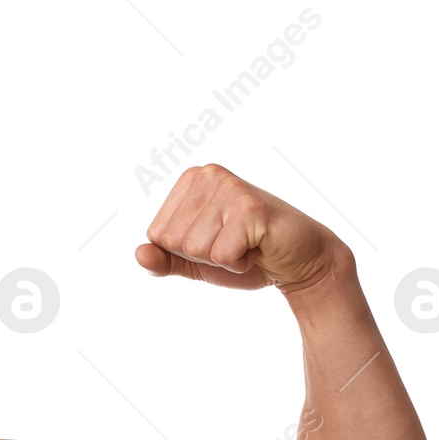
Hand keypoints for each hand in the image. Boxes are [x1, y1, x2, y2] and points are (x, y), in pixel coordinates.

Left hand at [135, 164, 350, 291]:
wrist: (299, 262)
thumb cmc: (247, 256)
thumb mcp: (195, 262)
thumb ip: (164, 260)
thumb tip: (139, 254)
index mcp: (191, 181)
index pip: (156, 234)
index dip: (185, 251)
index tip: (217, 241)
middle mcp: (209, 175)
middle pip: (173, 240)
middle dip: (203, 255)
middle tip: (235, 243)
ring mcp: (230, 188)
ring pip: (195, 248)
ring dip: (223, 259)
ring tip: (247, 244)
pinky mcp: (250, 208)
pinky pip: (220, 255)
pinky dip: (239, 264)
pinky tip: (258, 248)